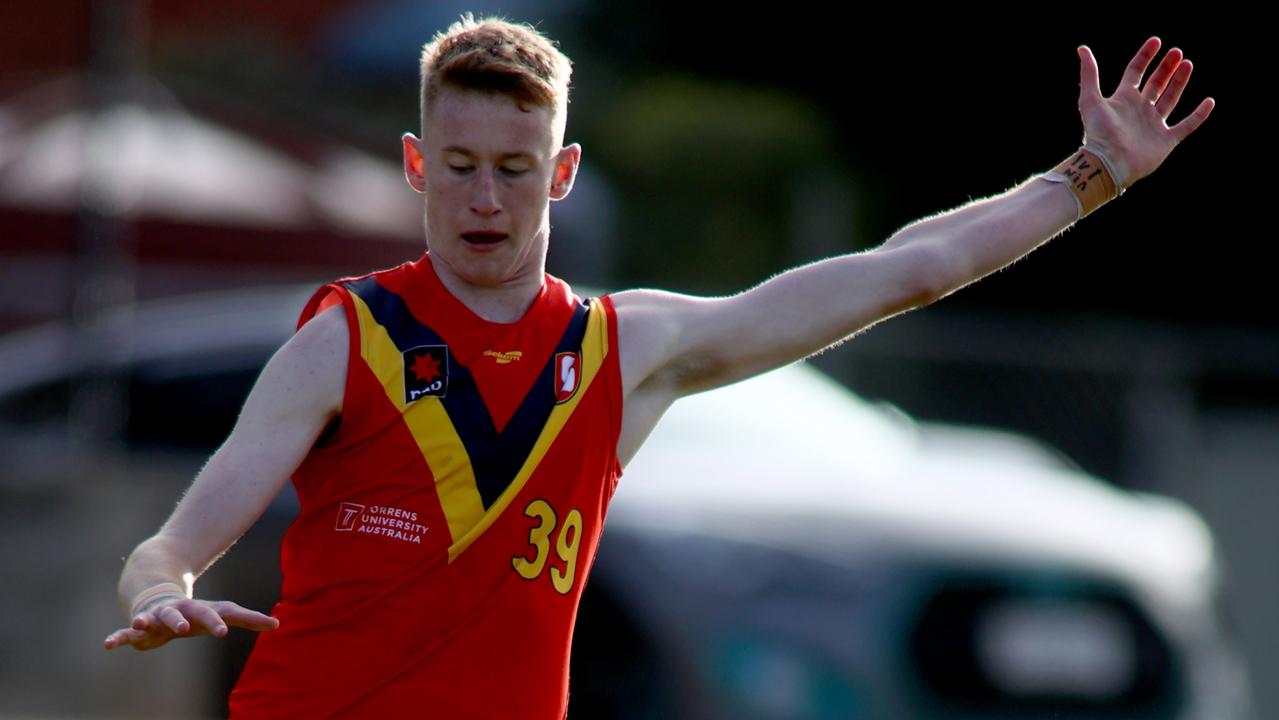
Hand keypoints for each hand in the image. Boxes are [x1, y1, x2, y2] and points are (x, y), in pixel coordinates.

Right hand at [103, 595, 278, 650]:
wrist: (160, 594)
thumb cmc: (197, 611)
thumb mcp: (221, 613)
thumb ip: (248, 619)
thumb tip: (279, 624)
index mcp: (200, 609)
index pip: (212, 615)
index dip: (218, 623)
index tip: (224, 633)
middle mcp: (178, 611)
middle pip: (182, 614)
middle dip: (182, 620)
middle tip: (185, 628)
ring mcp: (157, 617)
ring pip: (152, 618)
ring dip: (147, 621)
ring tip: (140, 624)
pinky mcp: (139, 626)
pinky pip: (126, 632)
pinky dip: (119, 637)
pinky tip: (108, 645)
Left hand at [1077, 37, 1213, 186]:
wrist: (1109, 163)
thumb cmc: (1099, 133)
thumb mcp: (1090, 99)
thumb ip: (1089, 74)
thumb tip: (1082, 48)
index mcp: (1123, 100)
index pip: (1135, 72)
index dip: (1145, 56)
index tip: (1156, 41)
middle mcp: (1139, 110)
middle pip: (1155, 83)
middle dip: (1166, 67)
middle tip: (1176, 52)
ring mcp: (1153, 125)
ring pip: (1170, 99)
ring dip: (1179, 82)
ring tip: (1187, 64)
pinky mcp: (1166, 141)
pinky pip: (1187, 125)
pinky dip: (1199, 115)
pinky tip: (1209, 101)